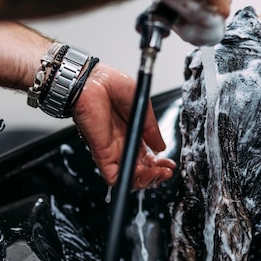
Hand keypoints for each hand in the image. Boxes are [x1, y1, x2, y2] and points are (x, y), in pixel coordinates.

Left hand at [72, 64, 175, 187]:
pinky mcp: (101, 153)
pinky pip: (113, 176)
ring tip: (157, 173)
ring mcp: (111, 150)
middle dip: (156, 175)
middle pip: (140, 170)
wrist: (90, 80)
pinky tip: (142, 173)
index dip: (159, 164)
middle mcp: (122, 144)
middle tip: (166, 171)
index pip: (147, 158)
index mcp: (133, 132)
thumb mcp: (141, 105)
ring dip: (145, 180)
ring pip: (128, 177)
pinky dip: (128, 180)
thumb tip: (161, 147)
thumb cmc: (109, 84)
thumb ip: (151, 128)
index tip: (169, 163)